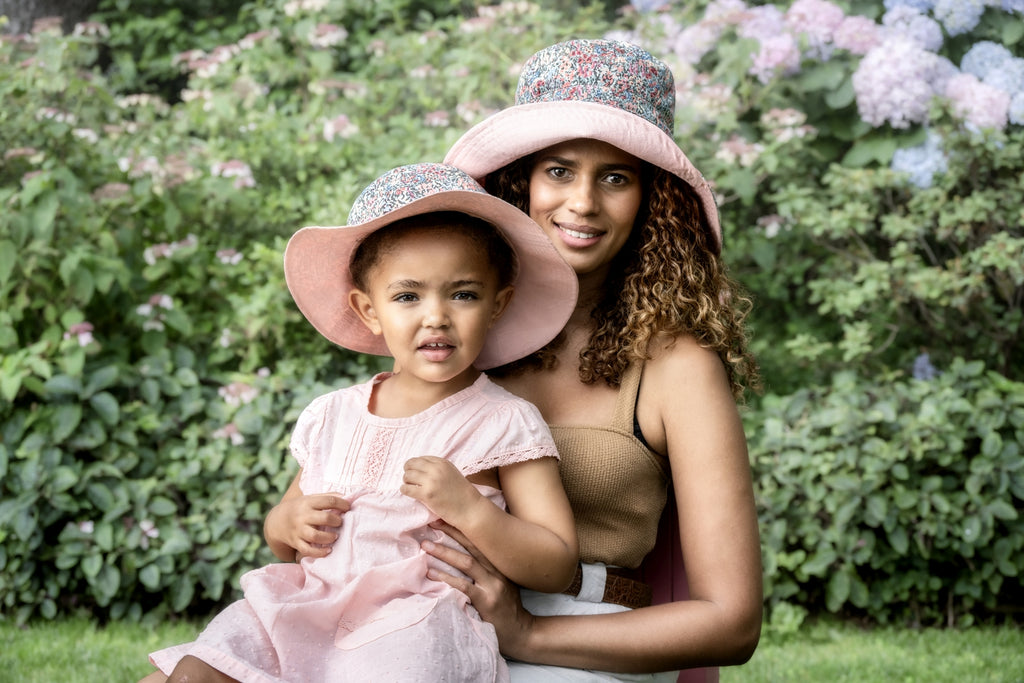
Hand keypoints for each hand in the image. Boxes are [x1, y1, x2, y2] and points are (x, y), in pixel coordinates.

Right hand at [265, 493, 348, 559]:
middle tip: (339, 523)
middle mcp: (302, 516)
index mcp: (308, 502)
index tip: (348, 507)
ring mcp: (298, 530)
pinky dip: (319, 552)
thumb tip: (348, 497)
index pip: (328, 500)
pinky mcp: (296, 543)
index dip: (342, 504)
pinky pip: (308, 550)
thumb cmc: (300, 508)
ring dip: (329, 537)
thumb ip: (326, 497)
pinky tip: (328, 550)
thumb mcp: (310, 498)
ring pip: (315, 536)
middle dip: (336, 521)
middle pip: (324, 518)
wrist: (276, 522)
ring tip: (334, 536)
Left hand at [401, 456, 482, 523]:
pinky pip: (406, 489)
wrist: (470, 508)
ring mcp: (431, 481)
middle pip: (411, 464)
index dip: (415, 466)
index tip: (416, 473)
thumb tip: (419, 468)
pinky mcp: (427, 494)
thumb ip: (438, 469)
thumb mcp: (451, 473)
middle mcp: (436, 469)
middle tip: (410, 480)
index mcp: (442, 463)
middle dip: (408, 471)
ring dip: (406, 482)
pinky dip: (405, 490)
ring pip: (407, 476)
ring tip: (411, 487)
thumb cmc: (461, 493)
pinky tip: (409, 493)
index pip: (420, 459)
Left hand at [422, 518, 535, 659]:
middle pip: (472, 546)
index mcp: (500, 564)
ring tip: (426, 546)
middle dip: (451, 533)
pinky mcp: (487, 601)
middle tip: (432, 523)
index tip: (445, 517)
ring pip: (466, 562)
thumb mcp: (504, 583)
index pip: (480, 540)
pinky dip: (446, 578)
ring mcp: (493, 585)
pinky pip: (463, 586)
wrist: (522, 632)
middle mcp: (497, 571)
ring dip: (444, 553)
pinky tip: (432, 574)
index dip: (462, 528)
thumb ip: (489, 571)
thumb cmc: (508, 608)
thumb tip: (465, 557)